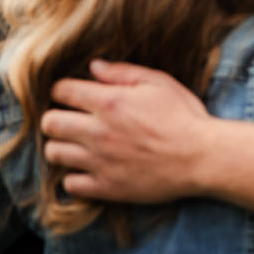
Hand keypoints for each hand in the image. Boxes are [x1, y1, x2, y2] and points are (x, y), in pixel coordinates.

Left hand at [40, 59, 216, 202]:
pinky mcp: (106, 187)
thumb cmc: (185, 117)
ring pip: (54, 153)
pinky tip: (90, 168)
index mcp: (109, 102)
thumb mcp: (160, 83)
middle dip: (57, 117)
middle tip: (72, 120)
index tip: (72, 94)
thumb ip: (123, 72)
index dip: (64, 90)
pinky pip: (71, 184)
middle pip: (50, 123)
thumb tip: (94, 66)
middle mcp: (97, 131)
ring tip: (79, 145)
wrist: (203, 157)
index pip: (62, 91)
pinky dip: (76, 176)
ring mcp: (99, 161)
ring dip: (62, 146)